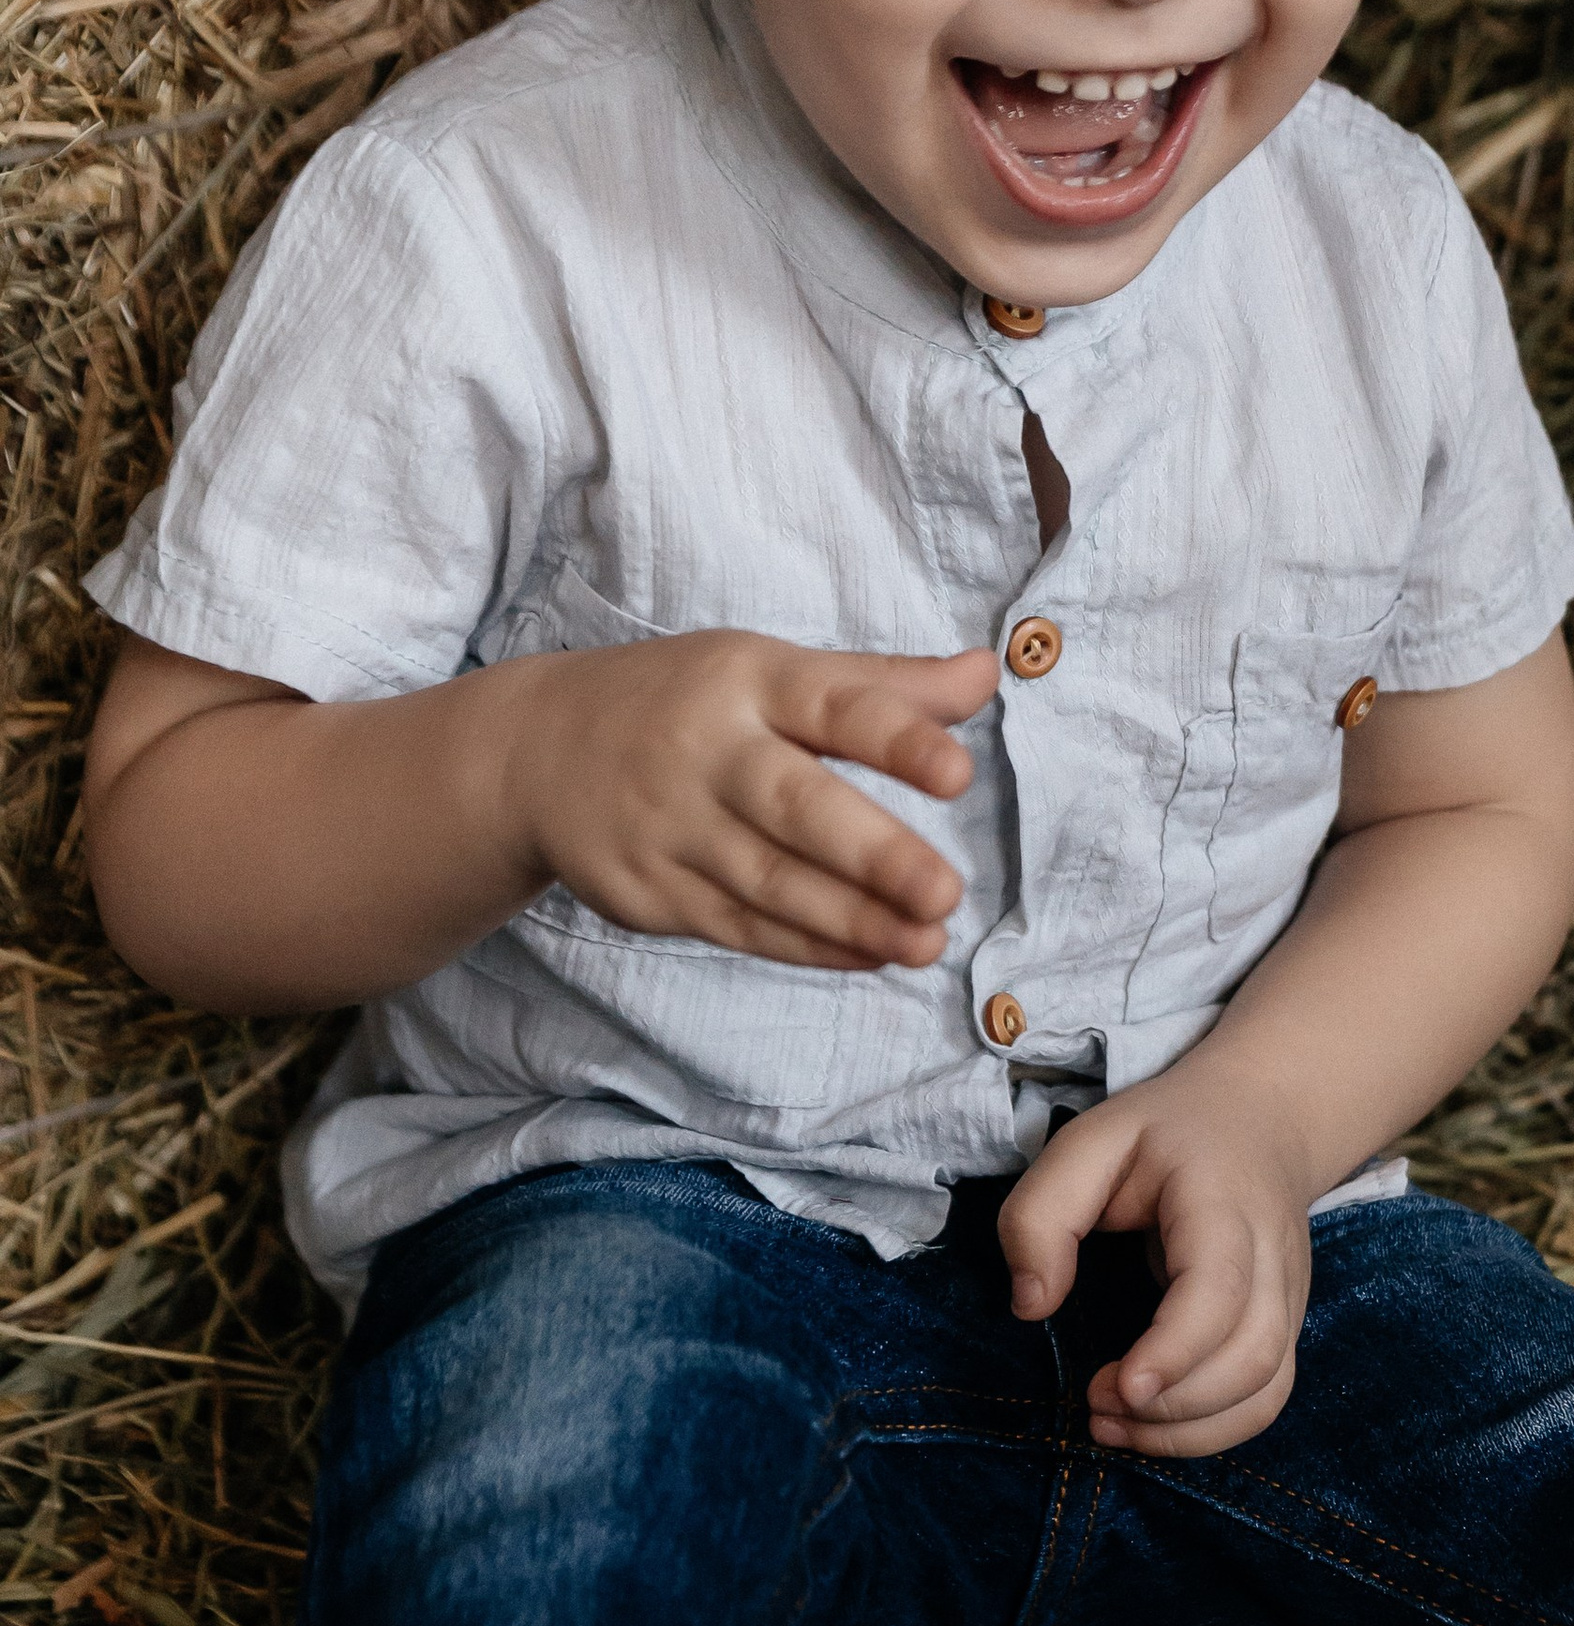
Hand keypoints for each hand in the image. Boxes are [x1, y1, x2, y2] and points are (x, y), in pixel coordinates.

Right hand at [505, 632, 996, 969]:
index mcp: (748, 681)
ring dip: (853, 920)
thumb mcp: (770, 670)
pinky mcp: (647, 892)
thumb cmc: (684, 705)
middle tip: (944, 891)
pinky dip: (808, 946)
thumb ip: (882, 686)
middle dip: (871, 854)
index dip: (896, 739)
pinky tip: (869, 954)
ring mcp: (671, 828)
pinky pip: (740, 926)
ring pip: (770, 882)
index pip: (831, 706)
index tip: (957, 772)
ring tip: (926, 942)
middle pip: (794, 807)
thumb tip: (988, 674)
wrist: (533, 754)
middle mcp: (707, 751)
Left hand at [1000, 1061, 1315, 1456]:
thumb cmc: (1166, 1134)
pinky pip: (1265, 1400)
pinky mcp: (1285, 1329)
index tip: (1118, 1387)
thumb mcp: (1088, 1142)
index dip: (1176, 1350)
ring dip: (1189, 1431)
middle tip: (1095, 1402)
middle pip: (1253, 1356)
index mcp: (1224, 1202)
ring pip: (1265, 1390)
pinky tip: (1149, 1427)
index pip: (1220, 1291)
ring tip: (1112, 1426)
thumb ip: (1043, 1214)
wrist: (1262, 1120)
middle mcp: (1273, 1258)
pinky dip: (1210, 1432)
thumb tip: (1031, 1306)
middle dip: (1173, 1405)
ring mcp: (1289, 1298)